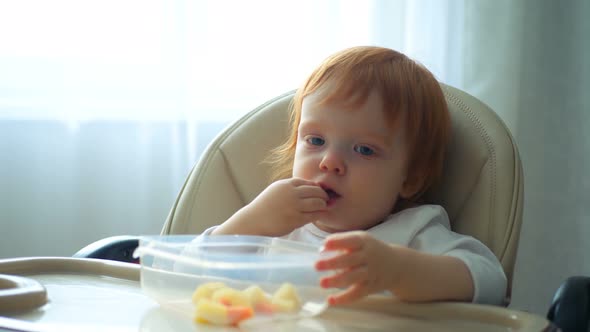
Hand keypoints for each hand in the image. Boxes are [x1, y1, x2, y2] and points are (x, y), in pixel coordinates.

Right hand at [213, 178, 327, 236]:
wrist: (254, 220)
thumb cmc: (266, 206)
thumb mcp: (276, 190)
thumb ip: (291, 187)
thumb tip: (312, 187)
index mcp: (286, 184)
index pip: (308, 183)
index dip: (316, 187)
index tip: (319, 192)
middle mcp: (291, 193)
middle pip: (316, 191)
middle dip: (323, 195)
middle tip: (326, 199)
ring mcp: (294, 206)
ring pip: (318, 203)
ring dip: (323, 205)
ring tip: (323, 207)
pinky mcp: (295, 219)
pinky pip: (314, 216)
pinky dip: (319, 215)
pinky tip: (319, 215)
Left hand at [315, 231, 407, 304]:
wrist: (397, 265)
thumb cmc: (370, 249)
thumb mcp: (361, 239)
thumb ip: (342, 242)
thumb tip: (322, 249)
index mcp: (364, 241)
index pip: (351, 240)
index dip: (338, 242)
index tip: (324, 245)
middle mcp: (369, 256)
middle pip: (351, 260)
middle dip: (333, 263)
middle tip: (317, 265)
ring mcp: (371, 272)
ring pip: (354, 277)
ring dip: (337, 281)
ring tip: (322, 283)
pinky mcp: (371, 287)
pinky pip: (357, 293)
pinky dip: (344, 298)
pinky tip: (331, 300)